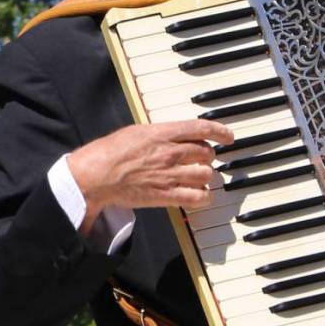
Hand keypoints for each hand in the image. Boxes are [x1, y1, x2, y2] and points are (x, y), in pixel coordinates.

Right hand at [66, 120, 234, 216]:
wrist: (96, 175)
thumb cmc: (111, 152)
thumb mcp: (138, 131)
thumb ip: (161, 133)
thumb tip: (177, 134)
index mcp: (163, 133)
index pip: (202, 128)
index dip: (221, 132)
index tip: (228, 136)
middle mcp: (170, 152)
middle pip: (207, 153)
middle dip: (207, 157)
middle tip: (200, 160)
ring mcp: (170, 175)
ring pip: (206, 175)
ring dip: (205, 176)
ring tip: (198, 177)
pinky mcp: (166, 195)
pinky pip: (197, 197)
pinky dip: (203, 197)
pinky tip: (199, 195)